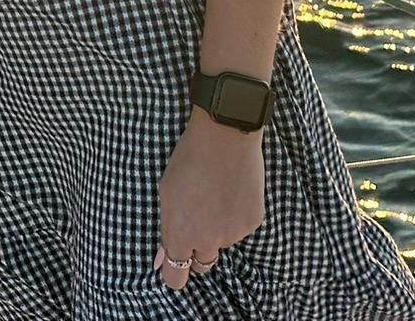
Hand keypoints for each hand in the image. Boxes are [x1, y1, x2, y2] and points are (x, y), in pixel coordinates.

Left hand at [153, 110, 263, 289]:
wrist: (225, 136)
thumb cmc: (189, 159)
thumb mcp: (167, 193)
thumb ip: (167, 230)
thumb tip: (161, 261)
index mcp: (182, 235)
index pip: (176, 278)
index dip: (174, 272)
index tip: (176, 263)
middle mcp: (209, 241)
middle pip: (202, 264)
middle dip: (198, 248)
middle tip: (198, 216)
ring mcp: (234, 233)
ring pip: (222, 242)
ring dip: (218, 228)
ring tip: (216, 194)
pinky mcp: (253, 221)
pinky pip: (240, 227)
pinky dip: (236, 215)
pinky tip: (232, 190)